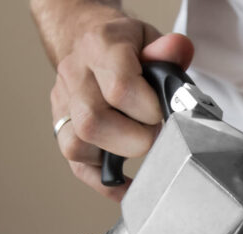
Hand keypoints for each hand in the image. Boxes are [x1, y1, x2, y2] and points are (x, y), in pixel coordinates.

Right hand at [50, 11, 193, 200]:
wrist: (86, 38)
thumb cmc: (124, 45)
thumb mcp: (149, 38)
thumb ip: (167, 48)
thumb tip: (178, 49)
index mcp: (99, 48)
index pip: (120, 88)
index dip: (149, 109)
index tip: (163, 111)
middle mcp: (74, 77)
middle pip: (92, 122)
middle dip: (134, 138)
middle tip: (154, 131)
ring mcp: (64, 105)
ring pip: (76, 145)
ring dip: (116, 155)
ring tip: (139, 142)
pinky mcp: (63, 129)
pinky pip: (78, 167)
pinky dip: (106, 182)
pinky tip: (129, 186)